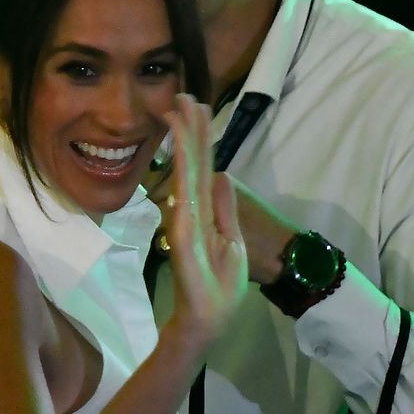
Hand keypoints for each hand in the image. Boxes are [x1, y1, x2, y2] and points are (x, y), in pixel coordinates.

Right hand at [160, 95, 248, 347]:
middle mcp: (191, 208)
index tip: (194, 108)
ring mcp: (186, 216)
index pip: (202, 167)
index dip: (199, 138)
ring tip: (182, 105)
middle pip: (192, 160)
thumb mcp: (231, 242)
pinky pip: (186, 188)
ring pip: (188, 167)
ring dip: (186, 136)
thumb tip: (221, 175)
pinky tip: (182, 141)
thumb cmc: (217, 288)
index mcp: (203, 211)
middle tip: (183, 93)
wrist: (206, 320)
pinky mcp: (185, 228)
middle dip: (190, 127)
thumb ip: (225, 209)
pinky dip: (184, 162)